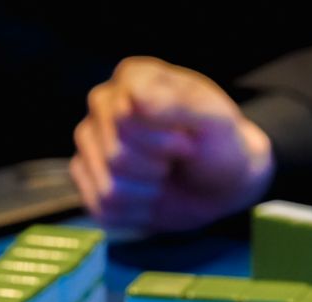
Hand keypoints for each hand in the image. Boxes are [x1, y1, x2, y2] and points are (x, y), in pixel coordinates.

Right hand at [70, 56, 274, 232]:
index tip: (186, 139)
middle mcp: (103, 108)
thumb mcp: (214, 119)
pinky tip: (149, 198)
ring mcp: (92, 146)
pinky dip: (135, 213)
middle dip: (155, 167)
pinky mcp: (89, 182)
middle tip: (176, 161)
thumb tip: (136, 99)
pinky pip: (102, 210)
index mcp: (131, 79)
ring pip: (108, 188)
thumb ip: (178, 104)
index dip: (158, 138)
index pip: (122, 117)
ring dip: (147, 192)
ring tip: (162, 178)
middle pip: (115, 155)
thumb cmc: (219, 144)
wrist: (222, 185)